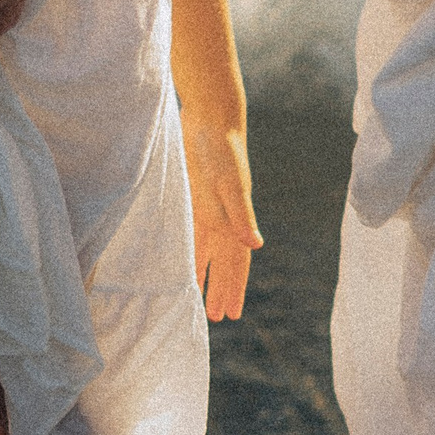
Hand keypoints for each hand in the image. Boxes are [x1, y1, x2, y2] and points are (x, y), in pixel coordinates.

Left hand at [185, 114, 259, 320]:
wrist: (211, 117)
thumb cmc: (222, 149)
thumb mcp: (230, 183)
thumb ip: (241, 215)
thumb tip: (256, 246)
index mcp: (233, 220)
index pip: (236, 263)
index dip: (235, 288)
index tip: (232, 314)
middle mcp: (223, 219)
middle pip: (223, 263)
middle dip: (221, 289)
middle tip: (217, 317)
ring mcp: (207, 209)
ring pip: (206, 252)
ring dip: (204, 274)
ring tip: (198, 298)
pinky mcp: (192, 198)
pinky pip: (191, 233)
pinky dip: (188, 250)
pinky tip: (178, 262)